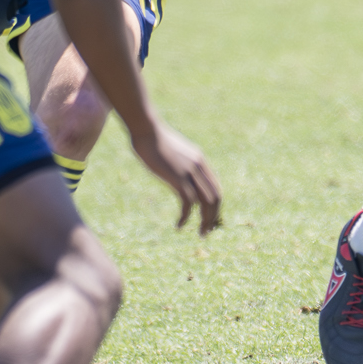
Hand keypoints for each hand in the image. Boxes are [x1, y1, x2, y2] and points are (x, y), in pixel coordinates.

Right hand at [129, 117, 222, 234]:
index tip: (208, 218)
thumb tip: (172, 170)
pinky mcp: (178, 178)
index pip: (216, 187)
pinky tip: (179, 225)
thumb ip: (177, 163)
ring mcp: (190, 172)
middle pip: (215, 197)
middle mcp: (199, 167)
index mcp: (200, 160)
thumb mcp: (171, 152)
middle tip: (206, 232)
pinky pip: (188, 203)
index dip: (214, 205)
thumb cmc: (152, 139)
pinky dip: (186, 217)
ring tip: (199, 234)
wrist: (146, 130)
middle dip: (213, 217)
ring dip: (205, 221)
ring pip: (206, 202)